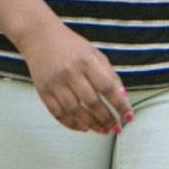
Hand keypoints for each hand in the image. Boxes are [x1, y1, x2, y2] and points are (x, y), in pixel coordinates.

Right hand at [18, 18, 132, 134]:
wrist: (39, 37)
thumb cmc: (72, 46)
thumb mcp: (94, 53)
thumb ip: (109, 74)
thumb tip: (122, 97)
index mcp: (86, 61)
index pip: (107, 87)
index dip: (120, 104)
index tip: (129, 116)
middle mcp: (70, 73)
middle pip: (92, 102)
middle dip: (107, 119)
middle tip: (117, 128)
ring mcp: (55, 83)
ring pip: (75, 112)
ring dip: (92, 124)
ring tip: (103, 131)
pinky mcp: (42, 91)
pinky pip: (58, 113)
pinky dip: (72, 124)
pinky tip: (84, 128)